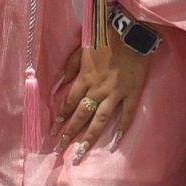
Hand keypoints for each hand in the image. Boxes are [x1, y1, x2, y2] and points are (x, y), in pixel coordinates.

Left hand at [53, 24, 149, 158]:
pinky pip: (127, 114)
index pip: (69, 102)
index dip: (61, 116)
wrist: (131, 32)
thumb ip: (70, 66)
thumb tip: (59, 82)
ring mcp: (115, 93)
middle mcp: (97, 89)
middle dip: (69, 133)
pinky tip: (115, 142)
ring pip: (100, 120)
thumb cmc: (105, 38)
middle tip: (60, 149)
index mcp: (84, 78)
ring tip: (81, 153)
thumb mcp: (82, 49)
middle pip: (81, 115)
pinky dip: (122, 128)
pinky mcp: (132, 93)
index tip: (53, 130)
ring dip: (89, 137)